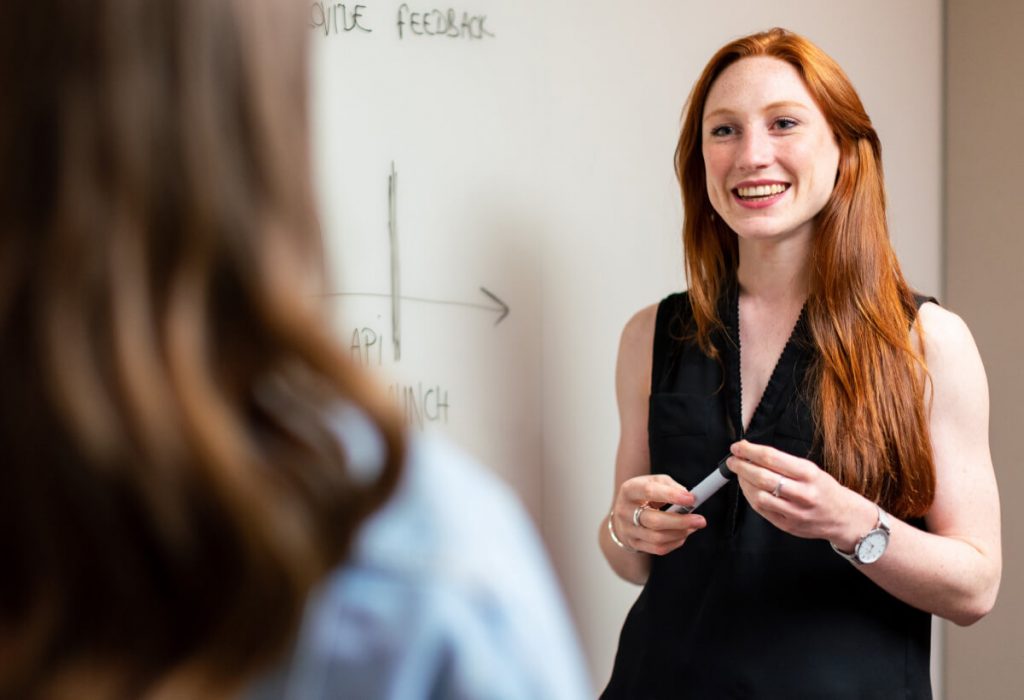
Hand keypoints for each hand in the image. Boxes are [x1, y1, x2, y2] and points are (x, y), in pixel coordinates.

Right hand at [612, 474, 706, 555]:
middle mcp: (624, 511)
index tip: (691, 499)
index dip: (671, 495)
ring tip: (693, 526)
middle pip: (654, 521)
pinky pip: (658, 549)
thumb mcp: (654, 482)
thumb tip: (687, 497)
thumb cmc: (643, 494)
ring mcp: (628, 530)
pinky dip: (675, 542)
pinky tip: (683, 534)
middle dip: (681, 521)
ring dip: (680, 533)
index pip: (649, 492)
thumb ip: (670, 486)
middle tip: (701, 520)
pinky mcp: (634, 544)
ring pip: (657, 538)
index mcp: (629, 490)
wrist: (623, 512)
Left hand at [726, 440, 875, 543]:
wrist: (844, 517)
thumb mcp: (811, 469)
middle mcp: (803, 493)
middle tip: (733, 460)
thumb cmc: (824, 489)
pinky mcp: (787, 526)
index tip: (738, 447)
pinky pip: (762, 510)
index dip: (750, 451)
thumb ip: (784, 463)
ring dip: (743, 483)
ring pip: (759, 496)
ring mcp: (795, 512)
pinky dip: (750, 497)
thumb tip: (753, 454)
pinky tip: (748, 489)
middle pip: (762, 477)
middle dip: (741, 466)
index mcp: (809, 474)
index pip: (772, 458)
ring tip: (740, 474)